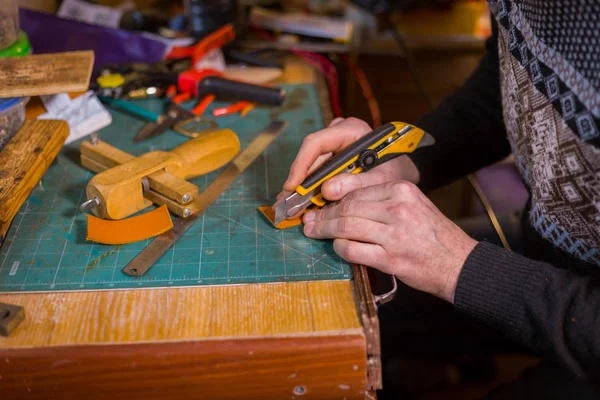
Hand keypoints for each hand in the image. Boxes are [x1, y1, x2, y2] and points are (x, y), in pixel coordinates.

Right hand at [277, 117, 420, 202]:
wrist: (405, 172)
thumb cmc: (396, 171)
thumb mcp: (380, 179)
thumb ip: (356, 184)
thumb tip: (326, 191)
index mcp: (351, 130)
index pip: (317, 143)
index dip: (301, 164)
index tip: (292, 186)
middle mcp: (339, 133)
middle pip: (311, 155)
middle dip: (299, 180)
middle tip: (287, 203)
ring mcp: (334, 144)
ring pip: (312, 164)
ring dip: (303, 186)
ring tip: (292, 207)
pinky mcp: (333, 156)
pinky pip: (317, 170)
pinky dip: (311, 187)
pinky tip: (303, 204)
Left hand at [302, 181, 476, 302]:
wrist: (458, 264)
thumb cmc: (433, 235)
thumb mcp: (413, 206)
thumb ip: (382, 202)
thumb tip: (343, 203)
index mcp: (402, 190)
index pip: (357, 191)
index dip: (333, 199)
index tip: (320, 204)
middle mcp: (398, 209)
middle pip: (348, 208)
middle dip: (324, 215)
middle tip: (310, 220)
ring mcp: (394, 234)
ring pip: (346, 227)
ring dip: (325, 230)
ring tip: (314, 232)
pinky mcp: (390, 258)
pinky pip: (352, 250)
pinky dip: (339, 248)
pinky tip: (336, 247)